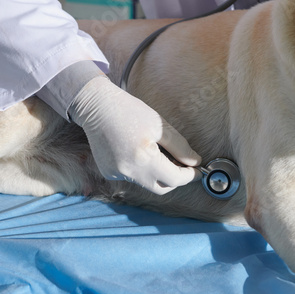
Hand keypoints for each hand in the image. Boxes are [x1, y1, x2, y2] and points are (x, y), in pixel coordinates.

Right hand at [69, 76, 200, 194]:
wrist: (96, 106)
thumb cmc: (129, 111)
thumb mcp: (160, 125)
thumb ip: (180, 147)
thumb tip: (195, 162)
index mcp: (144, 159)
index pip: (175, 179)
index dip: (189, 176)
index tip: (198, 170)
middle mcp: (128, 171)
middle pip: (161, 188)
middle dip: (174, 179)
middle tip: (183, 166)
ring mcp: (115, 174)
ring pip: (145, 183)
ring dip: (156, 173)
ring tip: (156, 151)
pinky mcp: (107, 172)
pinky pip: (131, 176)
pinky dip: (140, 169)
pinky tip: (135, 150)